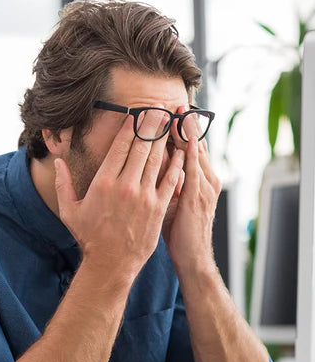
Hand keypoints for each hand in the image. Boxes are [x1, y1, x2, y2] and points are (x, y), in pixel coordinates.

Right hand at [54, 111, 184, 283]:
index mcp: (103, 182)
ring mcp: (144, 196)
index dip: (130, 127)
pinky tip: (181, 151)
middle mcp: (125, 185)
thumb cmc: (89, 237)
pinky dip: (177, 163)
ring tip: (171, 121)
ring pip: (157, 159)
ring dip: (165, 138)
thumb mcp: (69, 210)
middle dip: (151, 124)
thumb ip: (62, 184)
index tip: (137, 113)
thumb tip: (58, 162)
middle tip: (158, 108)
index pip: (120, 146)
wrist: (111, 263)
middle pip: (142, 147)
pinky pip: (170, 179)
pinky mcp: (158, 207)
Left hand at [163, 105, 221, 272]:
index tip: (172, 112)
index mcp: (200, 181)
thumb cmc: (181, 233)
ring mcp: (203, 187)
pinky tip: (183, 138)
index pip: (191, 149)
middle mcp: (205, 180)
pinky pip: (192, 169)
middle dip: (186, 124)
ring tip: (180, 111)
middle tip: (177, 103)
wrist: (192, 258)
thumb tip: (156, 168)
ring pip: (195, 152)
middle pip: (195, 145)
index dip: (183, 130)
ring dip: (187, 131)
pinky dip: (188, 152)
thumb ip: (170, 184)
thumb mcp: (176, 204)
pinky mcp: (197, 197)